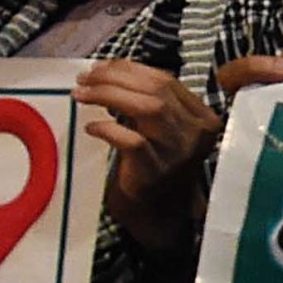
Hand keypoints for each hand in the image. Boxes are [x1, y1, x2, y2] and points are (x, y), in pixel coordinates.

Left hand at [76, 60, 222, 245]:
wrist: (159, 214)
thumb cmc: (155, 166)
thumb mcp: (161, 129)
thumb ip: (150, 102)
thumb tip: (110, 70)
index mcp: (201, 118)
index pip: (166, 80)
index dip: (129, 69)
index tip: (99, 68)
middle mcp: (196, 132)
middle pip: (157, 89)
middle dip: (114, 77)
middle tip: (84, 79)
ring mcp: (178, 152)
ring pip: (149, 108)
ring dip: (109, 95)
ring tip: (81, 94)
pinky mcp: (157, 170)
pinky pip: (131, 140)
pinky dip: (107, 129)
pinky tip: (91, 128)